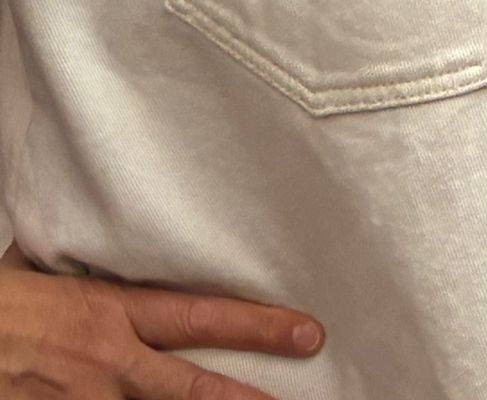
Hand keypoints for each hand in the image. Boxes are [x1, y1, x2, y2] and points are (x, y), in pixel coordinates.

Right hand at [0, 249, 321, 398]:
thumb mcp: (42, 271)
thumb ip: (84, 271)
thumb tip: (102, 243)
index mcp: (110, 310)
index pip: (200, 315)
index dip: (255, 325)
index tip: (304, 330)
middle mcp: (107, 361)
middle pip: (190, 384)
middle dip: (246, 393)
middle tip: (292, 390)